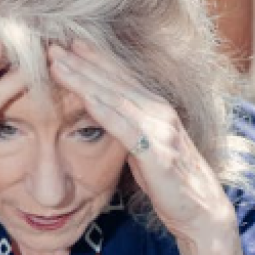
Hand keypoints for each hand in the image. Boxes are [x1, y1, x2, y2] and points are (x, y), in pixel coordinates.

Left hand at [47, 41, 235, 240]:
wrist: (202, 212)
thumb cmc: (170, 181)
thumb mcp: (143, 147)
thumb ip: (126, 127)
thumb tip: (101, 113)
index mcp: (154, 108)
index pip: (118, 76)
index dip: (92, 58)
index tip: (66, 42)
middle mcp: (159, 111)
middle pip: (113, 80)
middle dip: (81, 61)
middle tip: (52, 44)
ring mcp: (161, 129)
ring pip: (115, 97)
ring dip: (84, 79)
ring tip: (57, 63)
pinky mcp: (159, 152)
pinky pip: (126, 127)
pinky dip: (104, 110)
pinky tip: (84, 98)